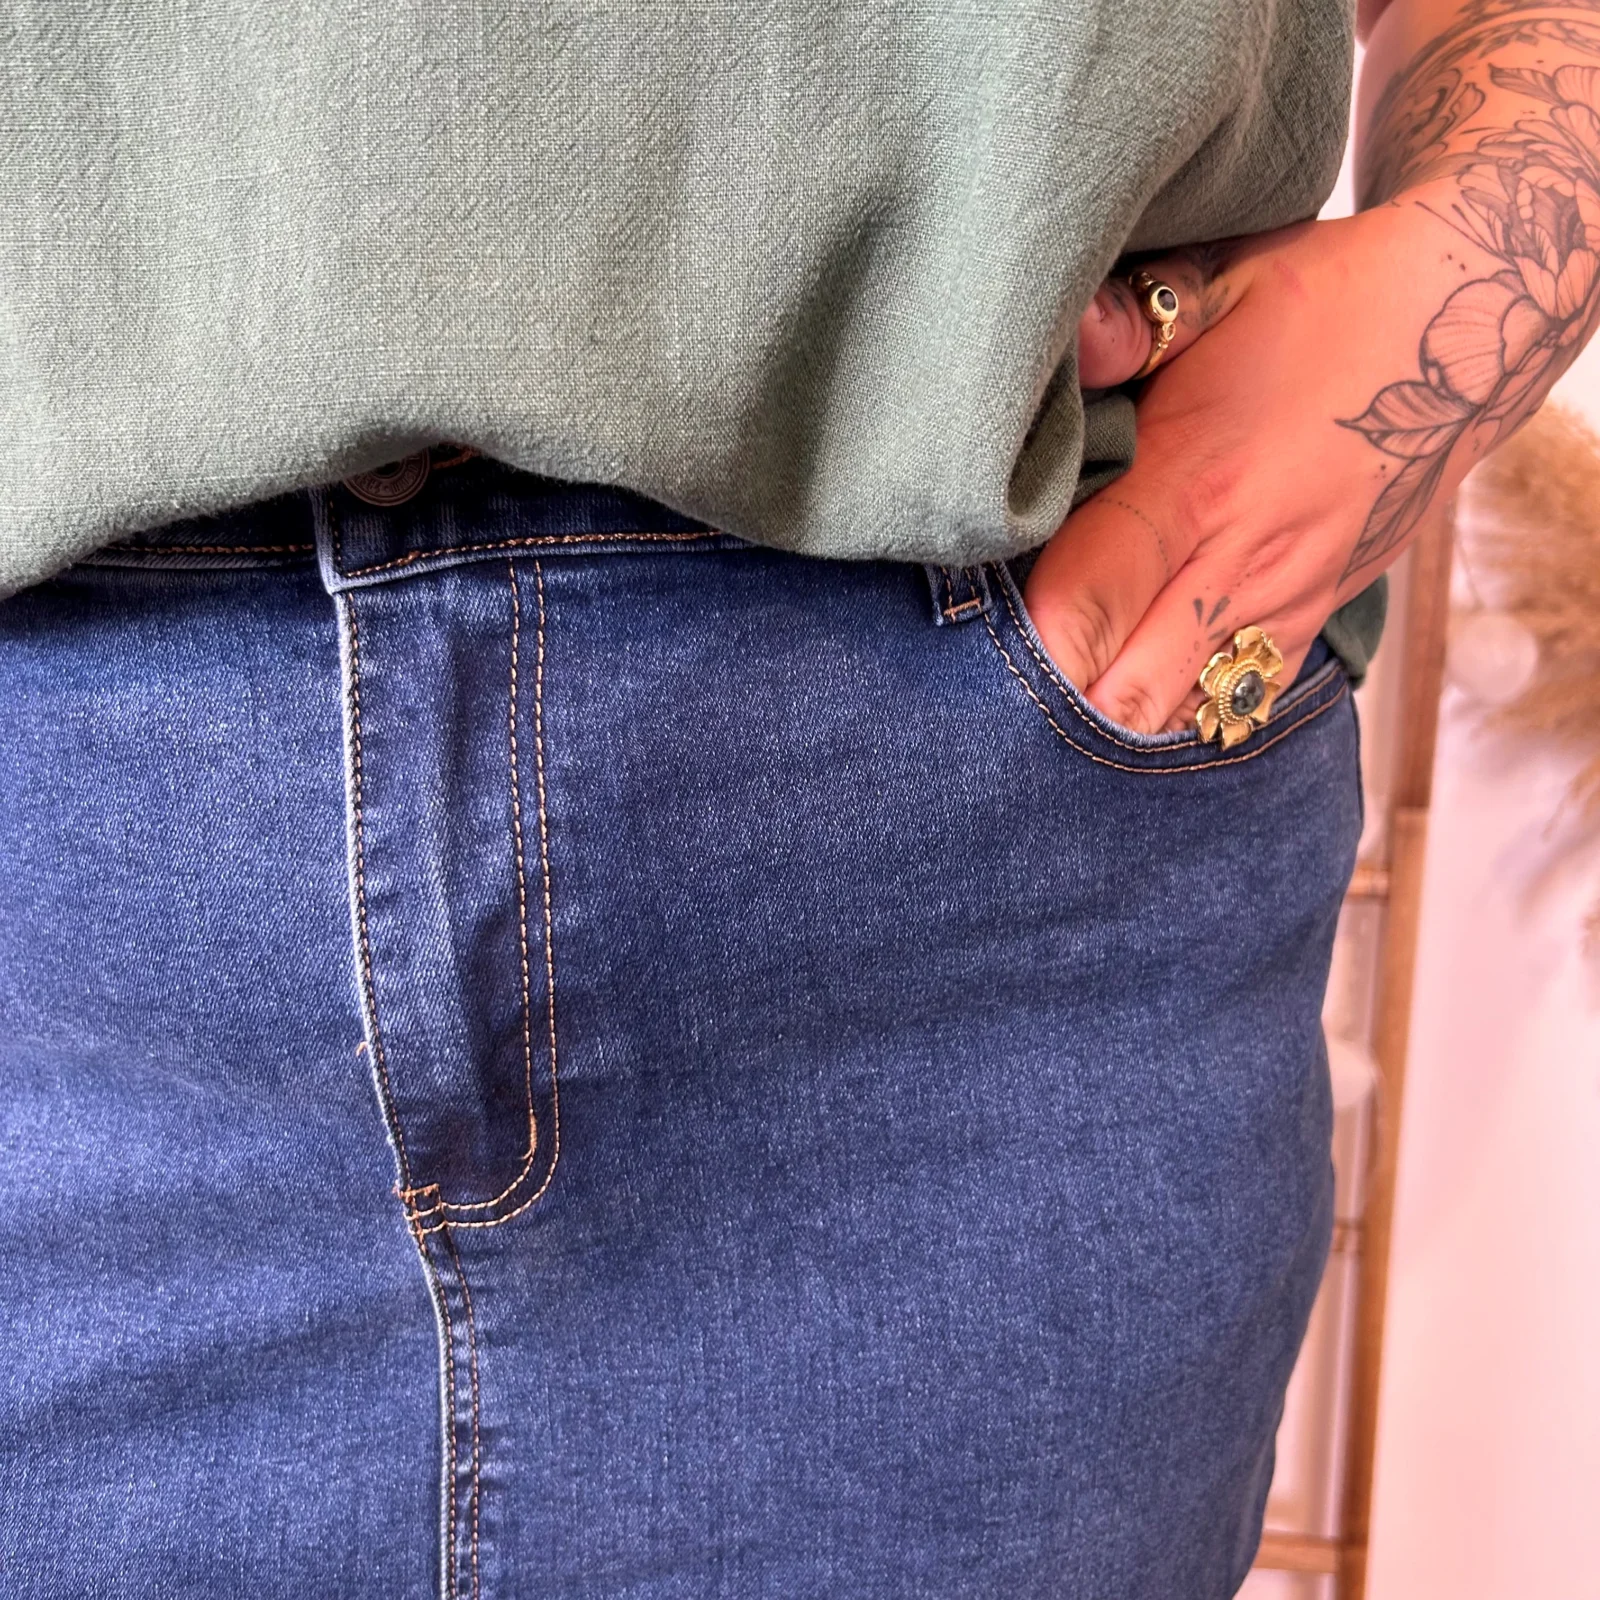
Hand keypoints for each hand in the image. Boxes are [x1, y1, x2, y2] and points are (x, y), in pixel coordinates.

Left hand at [1031, 184, 1582, 733]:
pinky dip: (1177, 715)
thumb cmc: (1317, 303)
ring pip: (1183, 718)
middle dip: (1054, 709)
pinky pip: (1236, 706)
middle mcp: (1241, 563)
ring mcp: (1284, 603)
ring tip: (1054, 699)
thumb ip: (1130, 322)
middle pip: (1126, 696)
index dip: (1023, 646)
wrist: (1461, 330)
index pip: (1086, 606)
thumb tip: (1064, 340)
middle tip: (991, 695)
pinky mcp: (1311, 619)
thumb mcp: (1221, 283)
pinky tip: (1131, 690)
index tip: (969, 649)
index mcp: (1196, 483)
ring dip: (1112, 721)